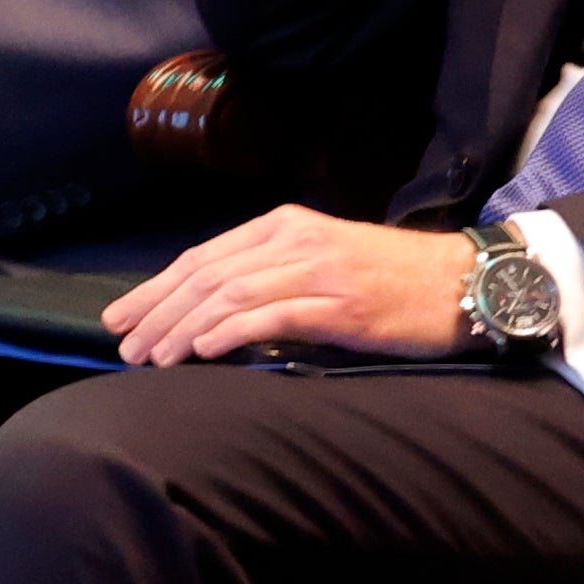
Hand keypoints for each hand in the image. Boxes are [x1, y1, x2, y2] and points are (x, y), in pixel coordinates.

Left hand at [100, 205, 478, 363]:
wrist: (463, 283)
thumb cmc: (396, 280)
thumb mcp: (327, 261)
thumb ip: (274, 275)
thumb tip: (213, 313)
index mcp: (287, 226)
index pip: (204, 256)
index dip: (155, 288)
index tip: (121, 318)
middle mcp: (297, 241)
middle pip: (207, 274)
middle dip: (158, 311)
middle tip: (126, 346)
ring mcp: (319, 271)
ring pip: (230, 295)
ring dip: (184, 328)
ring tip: (154, 357)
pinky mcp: (341, 305)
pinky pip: (272, 316)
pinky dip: (230, 333)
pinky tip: (202, 352)